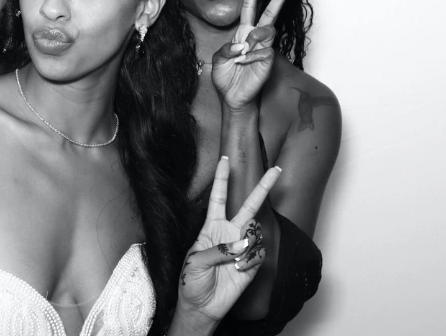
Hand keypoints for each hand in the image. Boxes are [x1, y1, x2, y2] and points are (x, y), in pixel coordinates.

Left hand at [177, 156, 280, 323]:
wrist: (201, 306)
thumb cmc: (191, 280)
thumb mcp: (195, 261)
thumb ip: (217, 249)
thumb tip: (241, 244)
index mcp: (211, 227)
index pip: (218, 198)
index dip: (221, 179)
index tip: (225, 160)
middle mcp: (229, 233)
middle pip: (248, 205)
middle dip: (262, 188)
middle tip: (275, 170)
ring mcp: (242, 247)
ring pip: (255, 233)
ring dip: (245, 245)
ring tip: (232, 261)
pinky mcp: (252, 263)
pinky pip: (259, 254)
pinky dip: (250, 262)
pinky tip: (239, 270)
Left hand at [212, 0, 299, 109]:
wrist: (232, 96)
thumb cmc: (226, 76)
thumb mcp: (218, 59)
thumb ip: (226, 49)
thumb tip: (242, 46)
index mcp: (242, 32)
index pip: (251, 7)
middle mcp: (255, 37)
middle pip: (271, 13)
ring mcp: (264, 48)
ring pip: (268, 30)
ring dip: (254, 37)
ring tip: (243, 52)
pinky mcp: (269, 61)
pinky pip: (264, 52)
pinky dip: (250, 57)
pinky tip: (243, 64)